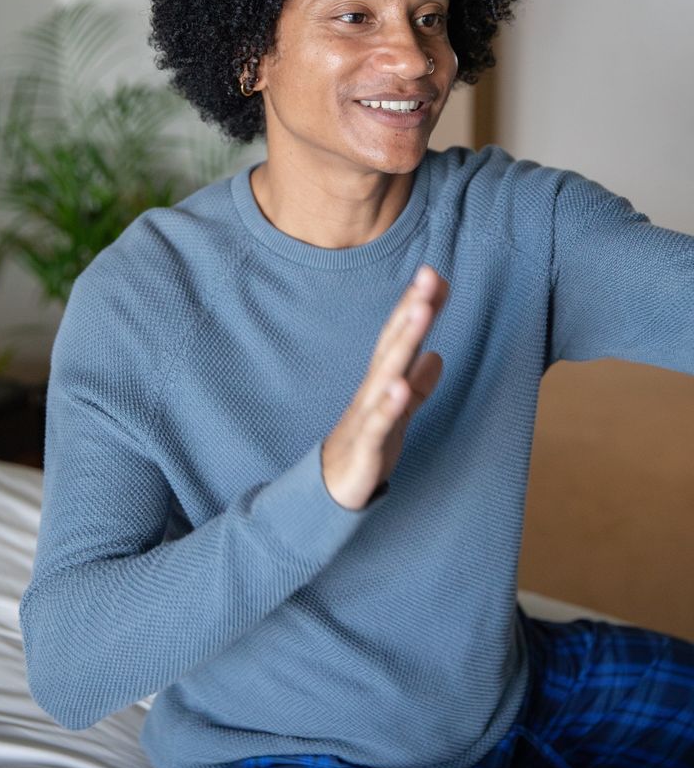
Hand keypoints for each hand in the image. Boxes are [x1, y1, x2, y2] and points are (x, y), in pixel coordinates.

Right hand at [321, 265, 447, 509]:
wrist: (331, 493)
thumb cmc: (367, 449)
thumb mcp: (400, 414)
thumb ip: (418, 385)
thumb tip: (437, 355)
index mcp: (383, 381)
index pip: (402, 336)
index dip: (418, 305)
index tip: (436, 274)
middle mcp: (373, 390)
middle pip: (394, 343)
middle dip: (412, 309)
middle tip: (429, 276)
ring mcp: (367, 415)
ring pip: (387, 373)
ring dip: (404, 341)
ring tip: (421, 311)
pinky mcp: (366, 447)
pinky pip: (378, 423)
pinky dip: (389, 404)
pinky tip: (401, 385)